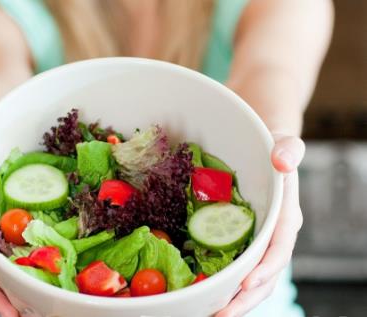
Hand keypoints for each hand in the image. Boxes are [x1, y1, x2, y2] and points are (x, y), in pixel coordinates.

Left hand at [216, 134, 304, 316]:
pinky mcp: (242, 242)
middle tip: (223, 314)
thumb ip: (290, 150)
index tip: (247, 284)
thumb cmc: (275, 150)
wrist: (267, 152)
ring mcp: (258, 242)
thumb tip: (283, 161)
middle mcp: (273, 236)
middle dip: (246, 298)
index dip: (265, 269)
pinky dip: (225, 285)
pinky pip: (236, 267)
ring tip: (214, 315)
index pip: (279, 248)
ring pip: (251, 279)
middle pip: (265, 275)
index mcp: (286, 218)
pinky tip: (206, 295)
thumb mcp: (284, 144)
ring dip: (235, 300)